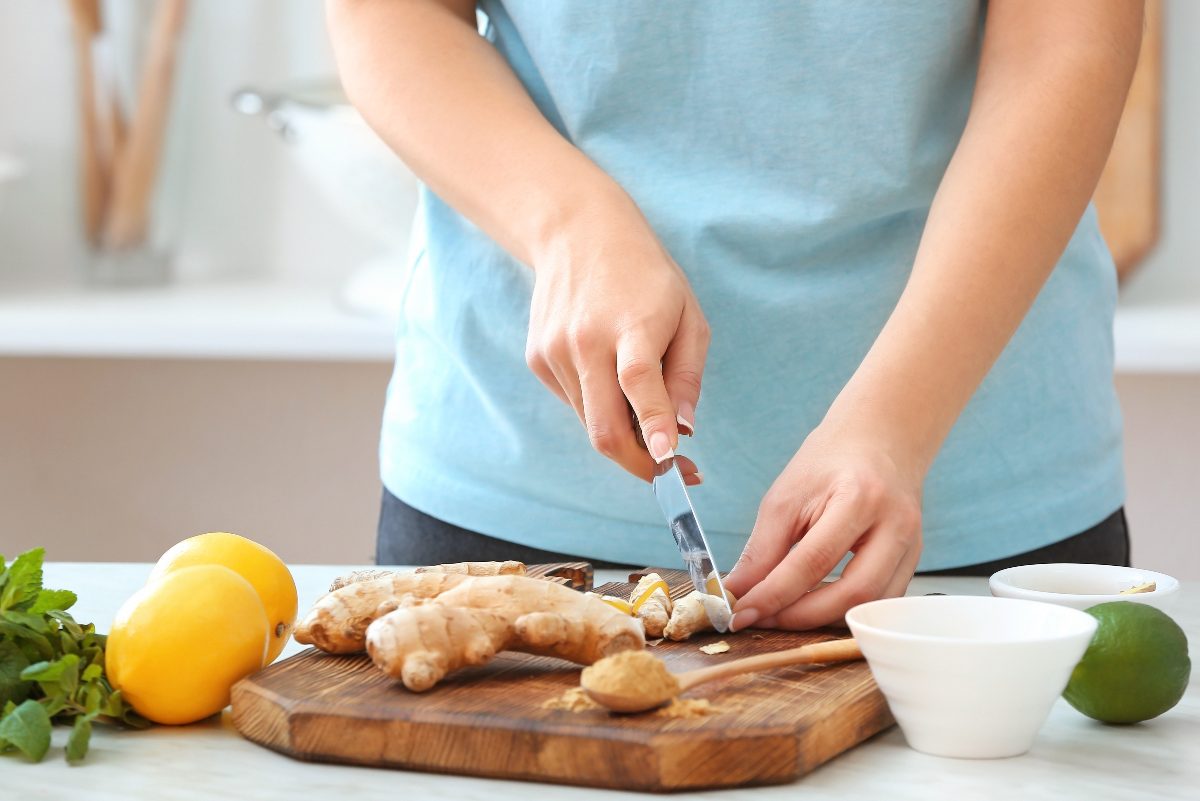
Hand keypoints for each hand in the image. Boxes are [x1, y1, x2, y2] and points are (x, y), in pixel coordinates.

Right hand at [525, 190, 709, 482]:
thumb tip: (683, 431)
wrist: (576, 233)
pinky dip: (598, 406)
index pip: (639, 381)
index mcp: (631, 324)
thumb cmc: (646, 277)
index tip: (669, 460)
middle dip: (638, 463)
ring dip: (622, 434)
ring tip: (646, 413)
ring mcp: (555, 351)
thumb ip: (687, 374)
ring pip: (590, 422)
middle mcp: (586, 340)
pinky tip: (608, 373)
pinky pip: (575, 403)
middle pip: (604, 425)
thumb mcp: (687, 314)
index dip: (653, 425)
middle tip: (672, 475)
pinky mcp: (538, 359)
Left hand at [722, 421, 924, 629]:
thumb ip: (762, 549)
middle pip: (852, 594)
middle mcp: (895, 525)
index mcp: (860, 498)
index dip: (773, 595)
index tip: (741, 614)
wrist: (879, 438)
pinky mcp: (913, 559)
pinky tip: (814, 606)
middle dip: (800, 616)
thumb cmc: (829, 461)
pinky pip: (880, 601)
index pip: (813, 562)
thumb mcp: (786, 496)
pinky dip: (845, 611)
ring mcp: (912, 544)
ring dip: (822, 619)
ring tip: (782, 614)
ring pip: (870, 605)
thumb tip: (737, 593)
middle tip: (761, 618)